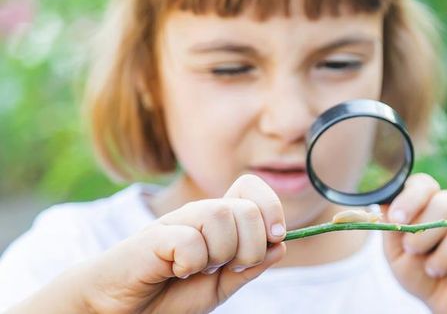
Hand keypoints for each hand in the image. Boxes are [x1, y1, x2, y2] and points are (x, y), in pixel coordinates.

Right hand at [18, 175, 287, 313]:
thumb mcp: (220, 286)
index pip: (252, 188)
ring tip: (198, 271)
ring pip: (221, 216)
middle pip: (246, 207)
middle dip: (250, 246)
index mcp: (217, 221)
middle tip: (226, 268)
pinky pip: (190, 240)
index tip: (274, 238)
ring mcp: (174, 223)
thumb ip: (249, 267)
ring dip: (220, 254)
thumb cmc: (168, 296)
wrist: (121, 311)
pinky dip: (191, 263)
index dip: (271, 208)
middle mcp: (197, 215)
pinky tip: (175, 272)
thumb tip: (281, 245)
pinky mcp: (152, 238)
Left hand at [381, 173, 446, 313]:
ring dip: (443, 259)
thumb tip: (383, 204)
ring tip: (436, 271)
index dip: (410, 199)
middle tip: (414, 251)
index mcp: (434, 204)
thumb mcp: (398, 254)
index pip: (424, 185)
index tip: (397, 219)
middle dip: (425, 232)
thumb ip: (391, 229)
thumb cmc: (423, 274)